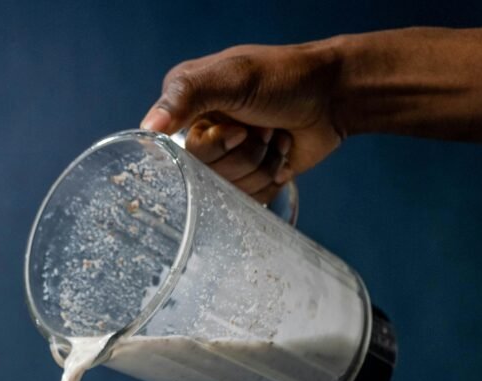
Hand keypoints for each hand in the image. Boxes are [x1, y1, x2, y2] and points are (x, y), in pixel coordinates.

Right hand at [141, 42, 343, 202]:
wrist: (333, 97)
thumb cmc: (283, 78)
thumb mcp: (231, 77)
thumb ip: (186, 96)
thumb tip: (148, 128)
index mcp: (188, 110)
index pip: (184, 156)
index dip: (217, 148)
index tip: (241, 127)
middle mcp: (202, 137)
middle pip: (209, 179)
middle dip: (246, 155)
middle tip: (262, 126)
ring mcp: (227, 162)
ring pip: (233, 193)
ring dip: (263, 164)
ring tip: (274, 136)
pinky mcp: (250, 182)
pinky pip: (252, 201)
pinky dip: (273, 178)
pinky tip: (281, 153)